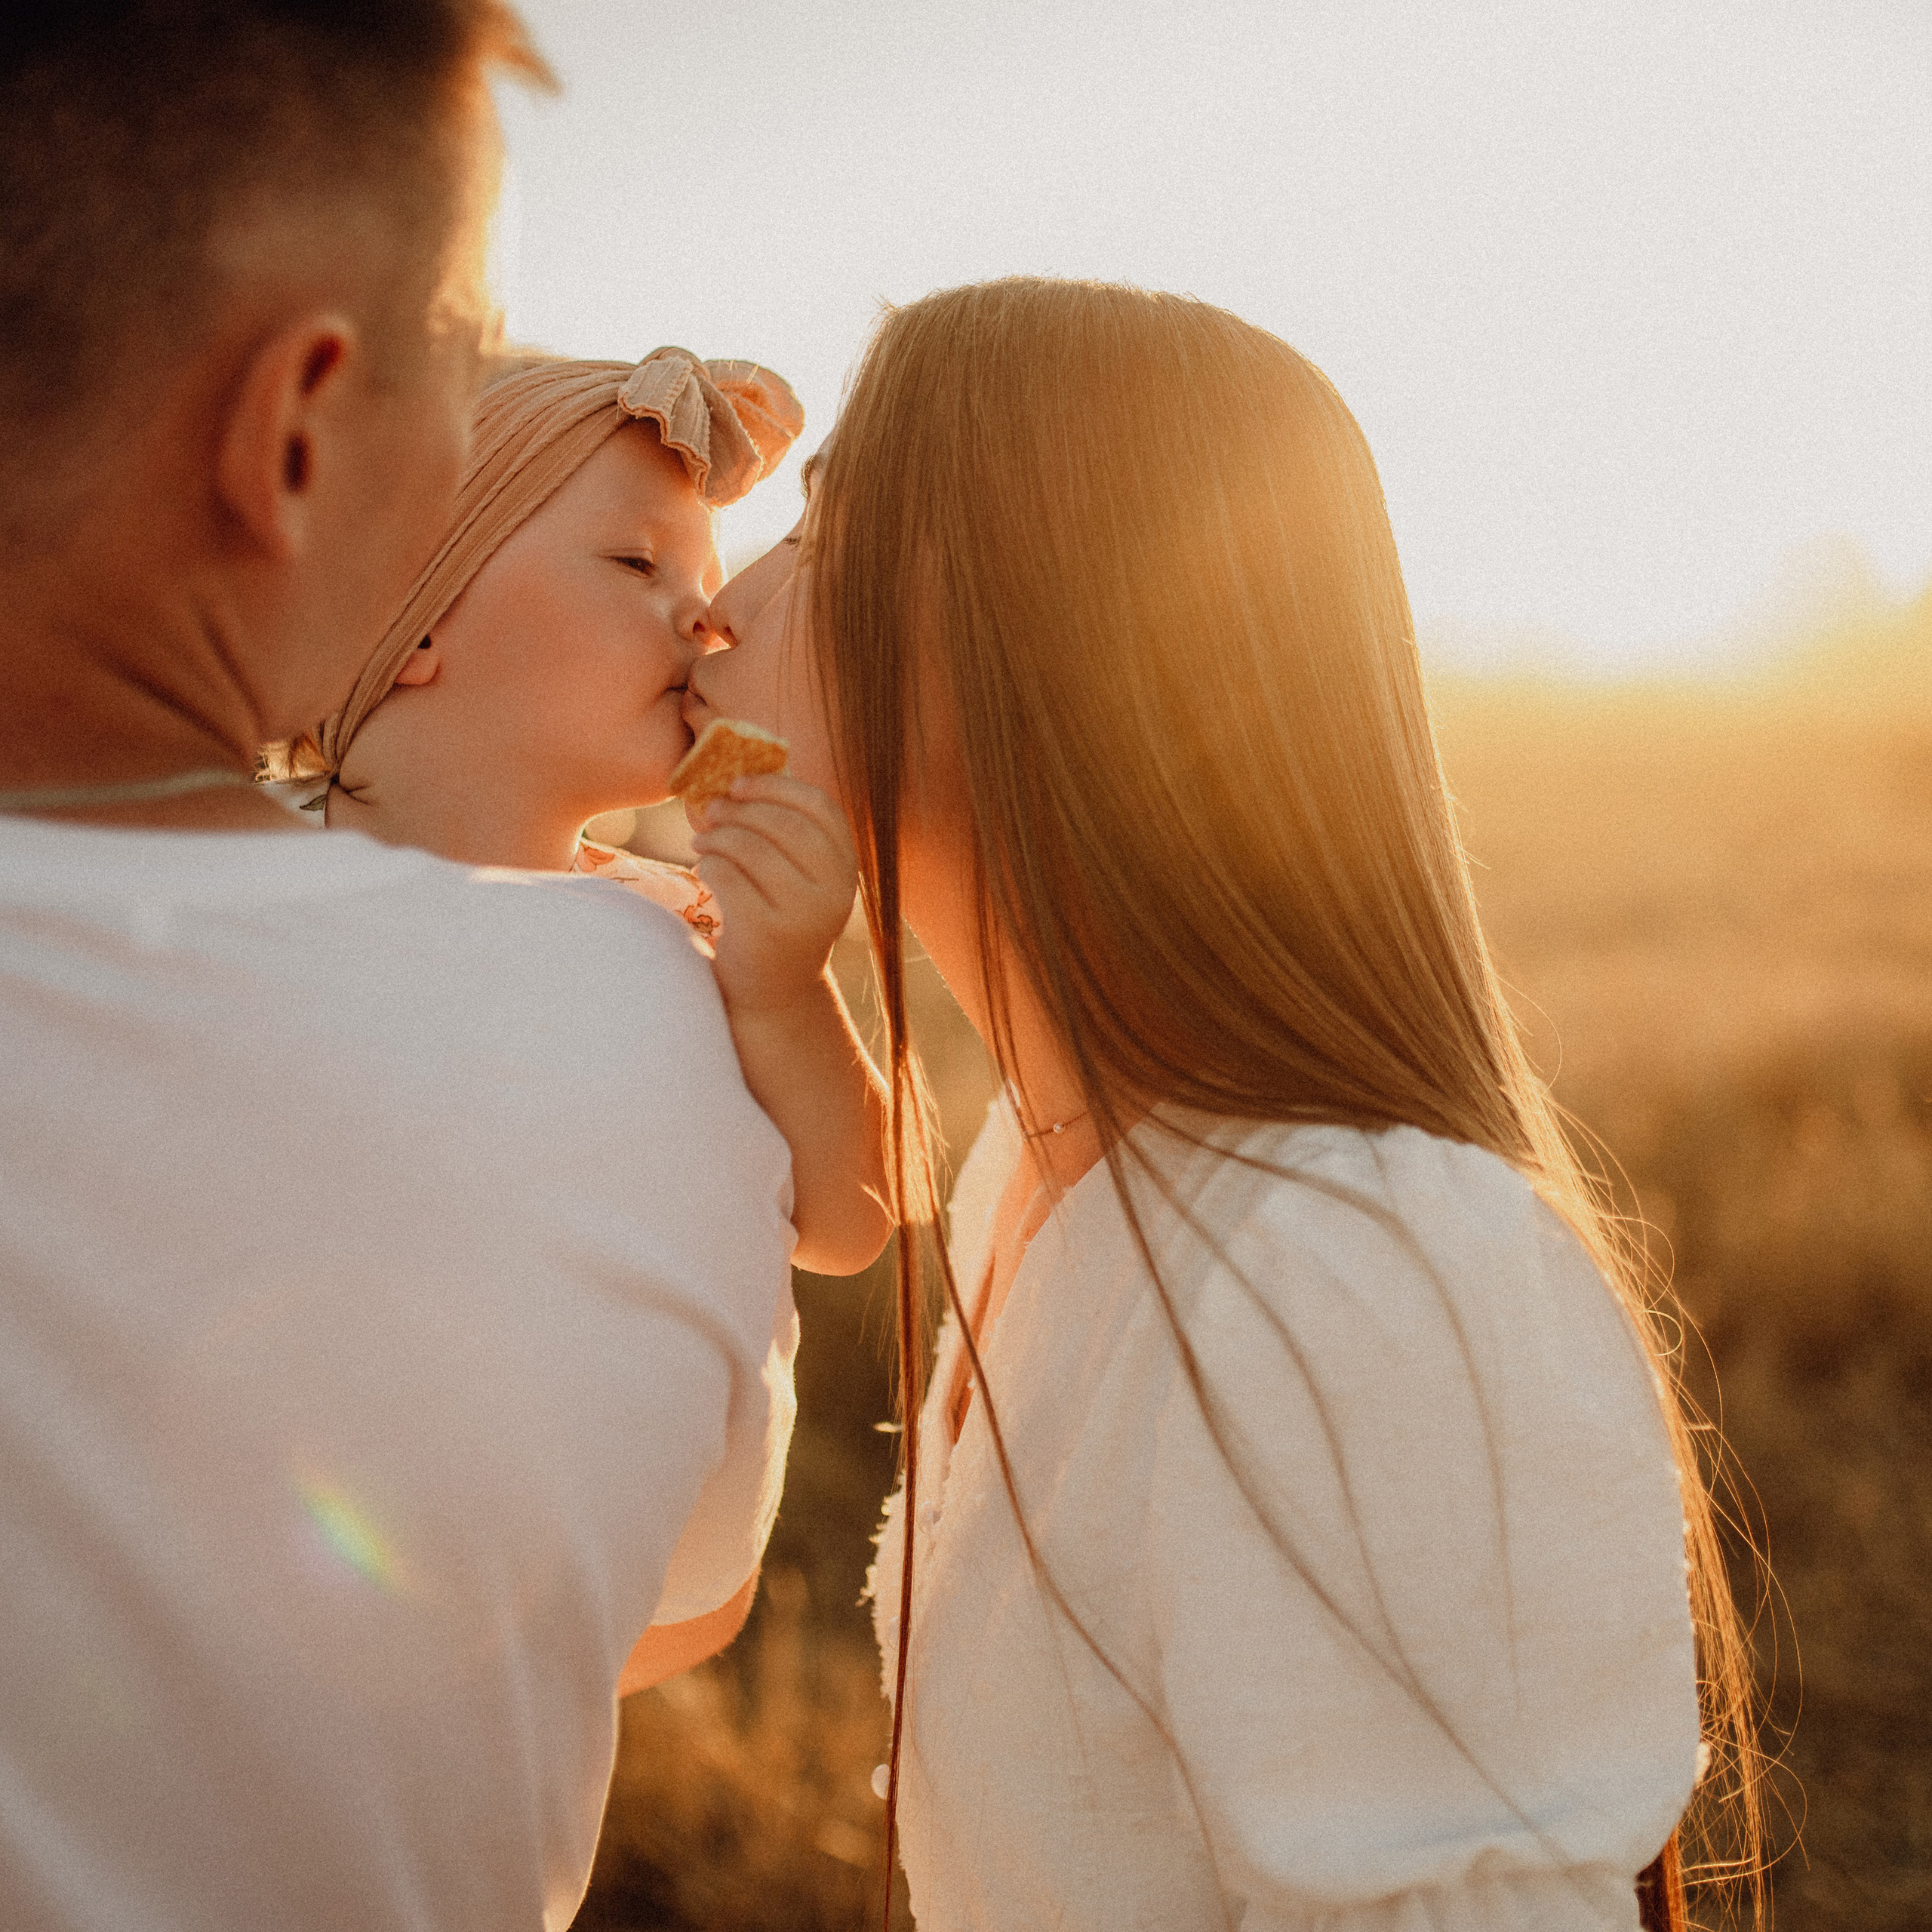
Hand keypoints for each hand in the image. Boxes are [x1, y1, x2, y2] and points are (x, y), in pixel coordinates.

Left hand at [688, 773, 857, 1015]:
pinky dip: (708, 865)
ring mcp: (803, 915)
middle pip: (783, 824)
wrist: (775, 991)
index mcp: (846, 867)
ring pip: (751, 847)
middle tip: (712, 809)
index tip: (740, 783)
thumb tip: (733, 772)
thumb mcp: (796, 874)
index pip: (820, 806)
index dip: (777, 786)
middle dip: (740, 809)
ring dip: (717, 837)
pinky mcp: (767, 934)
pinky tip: (706, 870)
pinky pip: (727, 876)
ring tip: (702, 842)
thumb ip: (781, 828)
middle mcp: (834, 891)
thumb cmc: (779, 917)